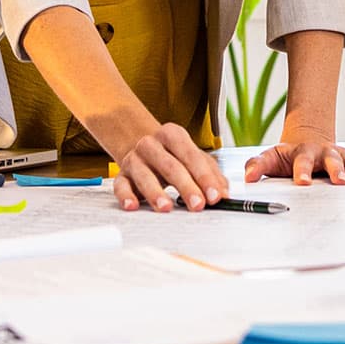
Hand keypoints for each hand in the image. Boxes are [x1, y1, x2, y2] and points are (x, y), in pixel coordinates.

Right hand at [110, 123, 227, 212]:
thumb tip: (223, 193)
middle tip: (198, 205)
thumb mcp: (193, 157)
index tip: (215, 196)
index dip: (205, 178)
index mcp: (173, 135)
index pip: (192, 156)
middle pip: (171, 166)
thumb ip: (211, 174)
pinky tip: (133, 206)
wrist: (139, 142)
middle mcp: (151, 144)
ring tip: (166, 207)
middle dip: (186, 187)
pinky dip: (125, 196)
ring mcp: (134, 159)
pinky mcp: (122, 175)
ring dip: (156, 192)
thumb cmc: (171, 154)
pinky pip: (121, 186)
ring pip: (145, 176)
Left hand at [244, 127, 344, 186]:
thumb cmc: (289, 155)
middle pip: (332, 160)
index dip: (302, 171)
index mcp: (303, 153)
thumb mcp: (271, 157)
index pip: (301, 161)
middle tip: (340, 181)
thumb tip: (247, 177)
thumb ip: (258, 165)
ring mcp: (341, 154)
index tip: (302, 182)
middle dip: (336, 170)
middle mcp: (325, 152)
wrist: (309, 138)